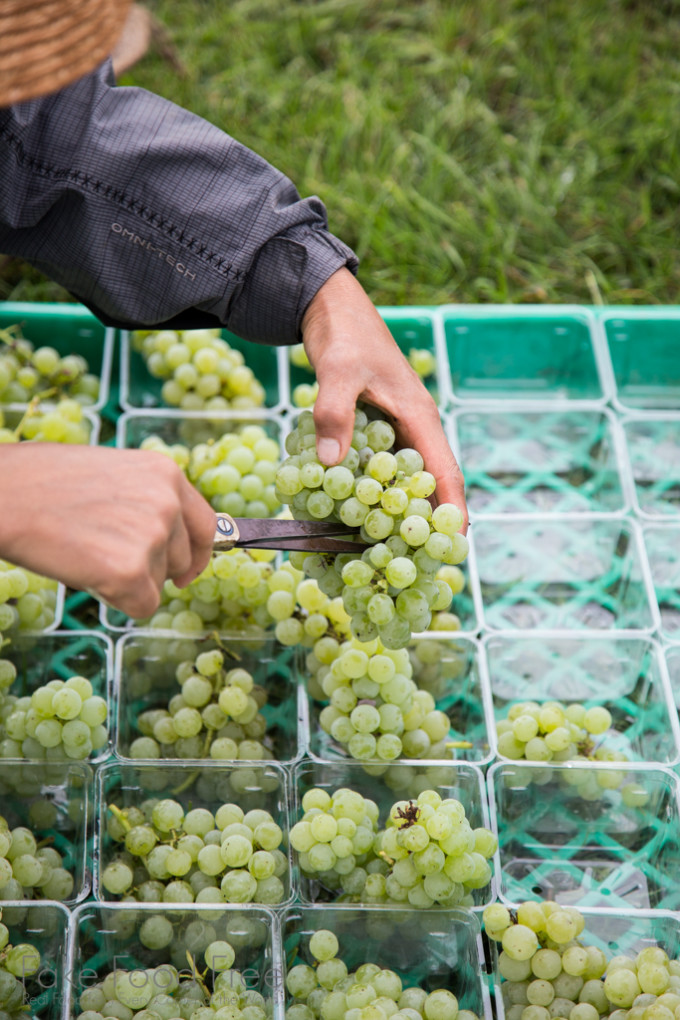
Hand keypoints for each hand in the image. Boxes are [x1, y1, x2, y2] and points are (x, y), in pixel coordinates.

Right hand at [0, 444, 215, 617]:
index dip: (195, 553)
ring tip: (87, 551)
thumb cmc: (39, 481)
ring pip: (159, 584)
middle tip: (106, 553)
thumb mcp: (111, 472)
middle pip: (182, 560)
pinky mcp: (131, 571)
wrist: (2, 493)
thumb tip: (167, 534)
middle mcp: (168, 502)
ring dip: (129, 581)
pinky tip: (87, 572)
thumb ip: (146, 497)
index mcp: (165, 472)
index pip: (205, 524)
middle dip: (152, 568)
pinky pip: (142, 606)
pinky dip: (117, 600)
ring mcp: (152, 536)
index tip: (185, 570)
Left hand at [301, 268, 467, 528]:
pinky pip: (377, 468)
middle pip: (428, 483)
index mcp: (419, 417)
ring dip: (397, 510)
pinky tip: (351, 513)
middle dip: (426, 522)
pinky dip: (370, 491)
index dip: (450, 509)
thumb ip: (335, 414)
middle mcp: (412, 428)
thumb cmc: (344, 335)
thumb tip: (332, 464)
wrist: (330, 308)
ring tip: (387, 550)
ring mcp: (394, 429)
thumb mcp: (337, 371)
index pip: (444, 471)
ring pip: (402, 479)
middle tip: (421, 563)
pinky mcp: (373, 429)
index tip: (454, 545)